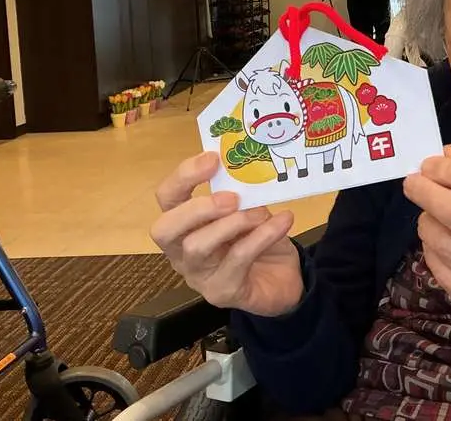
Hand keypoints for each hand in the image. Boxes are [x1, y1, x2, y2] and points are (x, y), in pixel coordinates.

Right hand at [150, 153, 302, 316]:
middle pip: (165, 229)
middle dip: (197, 207)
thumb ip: (241, 193)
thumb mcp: (250, 210)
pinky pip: (237, 259)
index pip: (167, 198)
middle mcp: (182, 252)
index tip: (213, 159)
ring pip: (198, 246)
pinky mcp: (222, 292)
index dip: (184, 176)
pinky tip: (283, 222)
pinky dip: (262, 236)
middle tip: (232, 197)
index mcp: (184, 225)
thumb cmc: (259, 239)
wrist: (285, 279)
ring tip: (261, 212)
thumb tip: (247, 166)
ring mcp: (199, 275)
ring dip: (233, 223)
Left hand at [403, 146, 450, 340]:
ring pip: (443, 244)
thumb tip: (444, 156)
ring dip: (426, 223)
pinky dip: (431, 252)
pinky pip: (442, 272)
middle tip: (412, 183)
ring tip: (427, 217)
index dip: (449, 170)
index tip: (428, 165)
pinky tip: (435, 244)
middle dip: (426, 193)